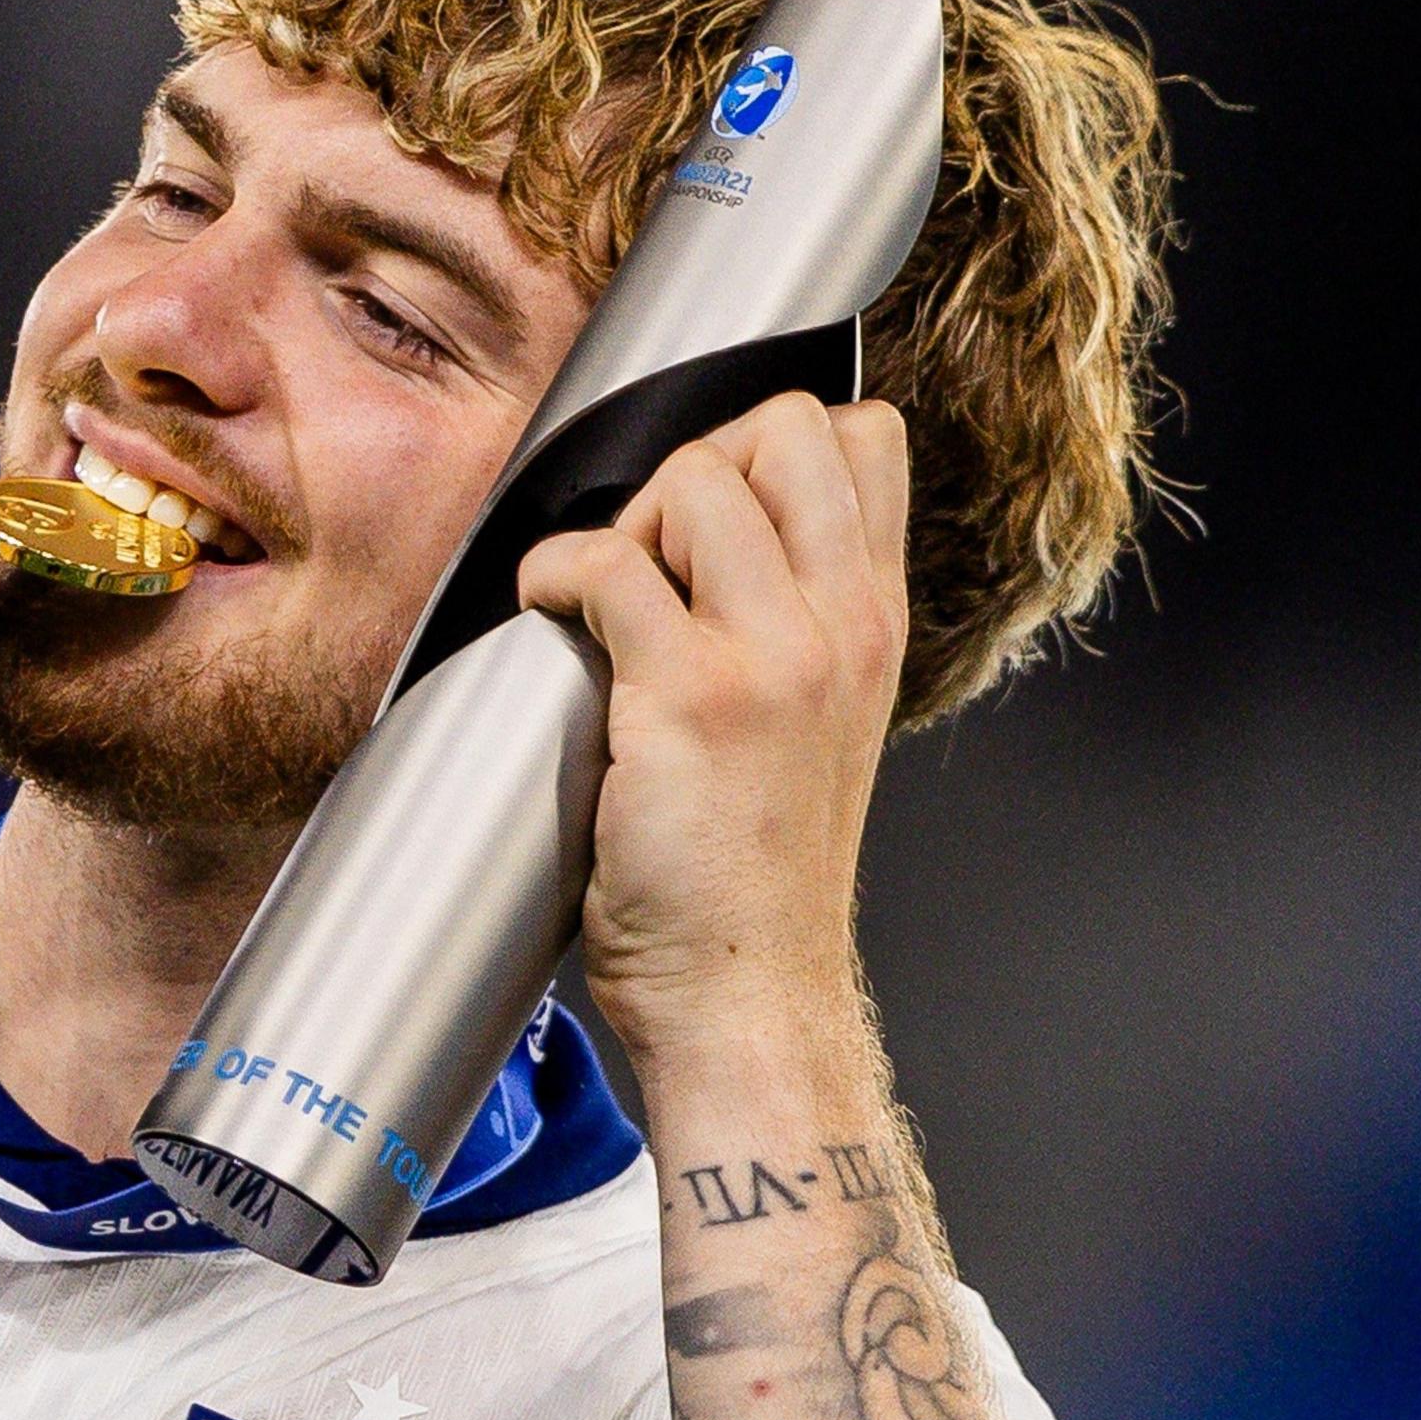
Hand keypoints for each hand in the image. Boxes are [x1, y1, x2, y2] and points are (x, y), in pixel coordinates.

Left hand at [514, 392, 908, 1060]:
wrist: (748, 991)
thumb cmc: (755, 871)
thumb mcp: (815, 723)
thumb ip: (793, 623)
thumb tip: (701, 536)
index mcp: (874, 622)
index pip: (863, 440)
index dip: (765, 443)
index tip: (704, 514)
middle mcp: (842, 625)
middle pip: (784, 428)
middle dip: (697, 462)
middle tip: (653, 553)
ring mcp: (774, 657)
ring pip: (698, 479)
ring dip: (624, 520)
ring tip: (603, 605)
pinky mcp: (690, 699)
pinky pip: (605, 565)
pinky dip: (552, 573)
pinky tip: (546, 618)